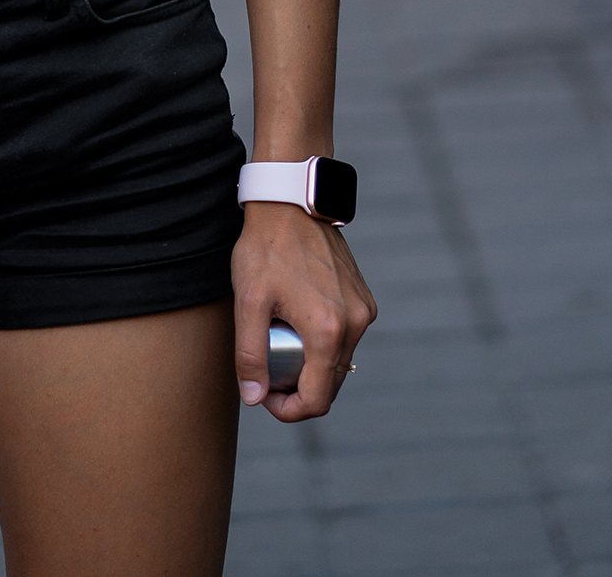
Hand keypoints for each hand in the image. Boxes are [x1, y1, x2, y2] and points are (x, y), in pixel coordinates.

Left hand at [232, 203, 375, 420]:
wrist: (291, 201)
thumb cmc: (266, 247)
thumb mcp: (248, 301)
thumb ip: (251, 354)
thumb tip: (254, 397)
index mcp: (328, 332)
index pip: (317, 399)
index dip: (289, 410)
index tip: (265, 396)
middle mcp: (354, 325)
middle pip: (330, 384)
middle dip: (299, 389)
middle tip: (267, 373)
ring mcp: (363, 310)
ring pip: (339, 361)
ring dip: (311, 365)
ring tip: (280, 343)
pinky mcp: (363, 298)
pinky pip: (345, 336)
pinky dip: (323, 342)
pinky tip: (297, 323)